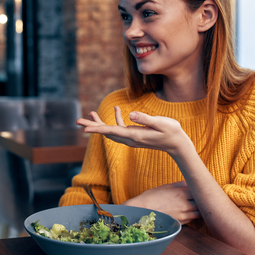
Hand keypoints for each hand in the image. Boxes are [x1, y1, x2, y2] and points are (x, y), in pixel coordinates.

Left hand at [76, 107, 191, 158]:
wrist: (178, 144)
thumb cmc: (172, 132)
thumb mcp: (161, 123)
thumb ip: (145, 119)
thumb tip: (130, 115)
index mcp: (134, 136)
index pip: (111, 132)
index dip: (96, 130)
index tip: (83, 129)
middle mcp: (130, 139)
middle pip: (106, 133)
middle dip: (92, 126)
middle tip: (77, 121)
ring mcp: (132, 138)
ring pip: (111, 131)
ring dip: (100, 123)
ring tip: (89, 113)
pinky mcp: (135, 135)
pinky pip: (121, 128)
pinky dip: (116, 119)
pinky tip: (117, 109)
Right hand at [123, 181, 199, 224]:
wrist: (141, 212)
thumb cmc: (152, 197)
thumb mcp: (166, 186)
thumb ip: (181, 184)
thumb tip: (191, 182)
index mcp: (181, 193)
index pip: (200, 191)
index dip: (202, 190)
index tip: (203, 189)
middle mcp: (185, 205)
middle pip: (202, 204)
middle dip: (204, 201)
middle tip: (204, 197)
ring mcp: (183, 216)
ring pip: (199, 213)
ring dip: (200, 209)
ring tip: (198, 205)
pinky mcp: (180, 223)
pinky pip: (192, 220)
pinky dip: (193, 215)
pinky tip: (189, 212)